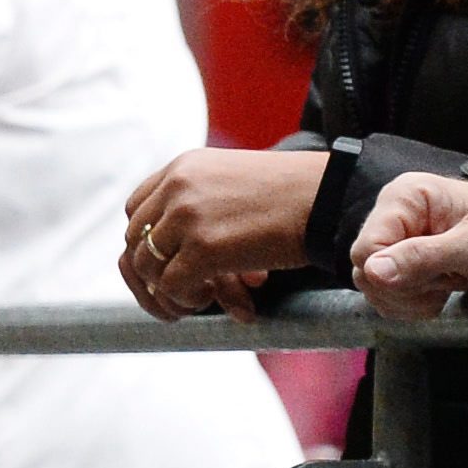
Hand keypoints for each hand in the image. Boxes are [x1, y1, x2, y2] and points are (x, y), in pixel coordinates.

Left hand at [120, 149, 328, 321]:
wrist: (330, 198)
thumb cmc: (292, 196)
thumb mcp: (232, 182)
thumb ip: (197, 204)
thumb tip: (173, 255)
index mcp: (181, 168)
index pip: (137, 209)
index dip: (149, 241)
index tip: (171, 260)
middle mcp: (176, 188)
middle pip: (136, 240)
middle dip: (156, 271)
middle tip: (188, 289)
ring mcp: (187, 217)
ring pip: (148, 267)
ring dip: (171, 289)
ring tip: (205, 297)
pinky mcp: (204, 249)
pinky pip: (172, 286)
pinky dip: (187, 299)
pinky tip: (218, 298)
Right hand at [351, 172, 467, 317]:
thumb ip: (423, 257)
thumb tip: (374, 271)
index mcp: (404, 197)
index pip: (366, 248)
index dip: (391, 275)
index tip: (430, 281)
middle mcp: (392, 215)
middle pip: (364, 269)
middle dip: (402, 289)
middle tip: (442, 285)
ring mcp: (394, 238)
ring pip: (372, 285)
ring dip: (407, 299)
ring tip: (443, 287)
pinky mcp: (399, 260)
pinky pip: (385, 294)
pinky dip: (410, 304)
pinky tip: (437, 293)